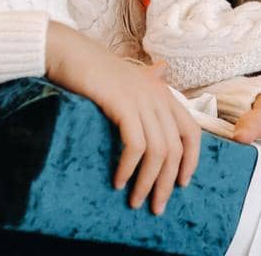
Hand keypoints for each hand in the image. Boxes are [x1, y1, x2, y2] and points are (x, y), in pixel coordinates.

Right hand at [44, 22, 200, 214]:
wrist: (69, 53)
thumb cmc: (94, 71)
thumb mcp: (128, 81)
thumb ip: (146, 88)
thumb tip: (162, 78)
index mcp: (163, 92)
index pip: (192, 131)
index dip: (191, 161)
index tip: (181, 184)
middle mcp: (158, 95)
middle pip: (175, 148)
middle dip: (167, 182)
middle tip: (156, 207)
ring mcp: (142, 99)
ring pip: (158, 151)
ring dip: (148, 182)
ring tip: (135, 201)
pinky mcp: (123, 104)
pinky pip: (135, 145)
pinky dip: (129, 168)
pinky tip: (118, 181)